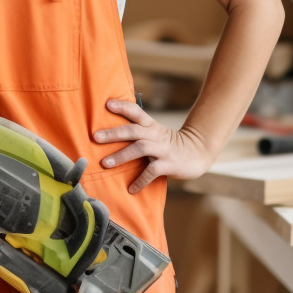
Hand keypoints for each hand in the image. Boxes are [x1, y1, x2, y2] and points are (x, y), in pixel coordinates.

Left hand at [94, 98, 214, 193]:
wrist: (197, 152)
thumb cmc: (167, 143)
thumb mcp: (154, 132)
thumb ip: (137, 130)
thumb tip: (108, 131)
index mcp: (150, 125)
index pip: (135, 112)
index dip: (122, 106)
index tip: (107, 103)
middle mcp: (155, 135)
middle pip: (132, 130)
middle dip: (113, 133)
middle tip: (95, 137)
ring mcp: (162, 149)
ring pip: (140, 148)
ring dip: (121, 155)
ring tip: (105, 163)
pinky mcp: (169, 165)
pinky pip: (152, 172)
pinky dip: (140, 180)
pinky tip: (131, 188)